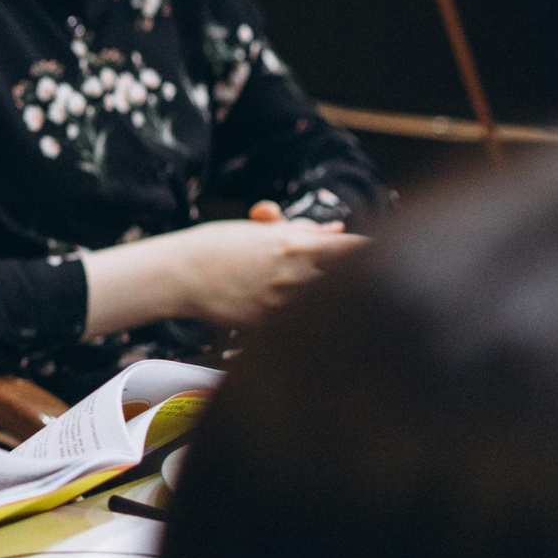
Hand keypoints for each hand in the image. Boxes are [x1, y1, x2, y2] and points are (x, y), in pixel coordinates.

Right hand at [162, 213, 362, 325]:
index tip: (378, 252)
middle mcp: (293, 277)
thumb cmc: (218, 246)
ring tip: (301, 287)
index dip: (371, 251)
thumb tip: (335, 231)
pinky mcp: (267, 326)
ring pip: (321, 302)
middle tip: (346, 271)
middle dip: (348, 273)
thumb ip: (301, 231)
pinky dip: (298, 315)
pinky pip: (295, 322)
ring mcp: (280, 305)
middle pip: (345, 278)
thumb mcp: (261, 231)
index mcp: (294, 246)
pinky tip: (287, 309)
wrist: (178, 275)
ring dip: (322, 294)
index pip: (354, 249)